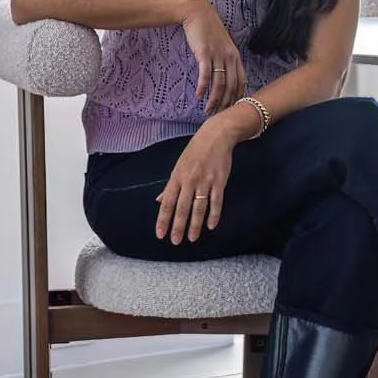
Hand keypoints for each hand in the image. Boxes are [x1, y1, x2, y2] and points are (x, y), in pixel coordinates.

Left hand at [156, 122, 235, 243]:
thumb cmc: (195, 152)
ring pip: (199, 207)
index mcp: (176, 178)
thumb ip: (170, 186)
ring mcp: (205, 181)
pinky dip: (214, 214)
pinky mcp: (219, 181)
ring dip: (195, 224)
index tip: (160, 235)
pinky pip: (216, 201)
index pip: (167, 202)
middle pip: (182, 208)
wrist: (216, 136)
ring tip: (192, 238)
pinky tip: (211, 226)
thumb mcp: (178, 167)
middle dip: (178, 226)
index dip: (163, 219)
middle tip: (175, 241)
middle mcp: (189, 181)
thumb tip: (158, 201)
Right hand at [180, 0, 245, 114]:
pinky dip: (203, 87)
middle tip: (220, 115)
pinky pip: (205, 74)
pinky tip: (199, 96)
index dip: (238, 96)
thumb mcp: (222, 45)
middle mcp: (229, 57)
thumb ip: (225, 59)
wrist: (198, 14)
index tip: (233, 108)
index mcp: (235, 56)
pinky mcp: (205, 53)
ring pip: (219, 83)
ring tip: (209, 110)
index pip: (241, 81)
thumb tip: (224, 76)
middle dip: (226, 102)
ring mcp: (217, 55)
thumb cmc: (209, 30)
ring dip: (214, 99)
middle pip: (231, 85)